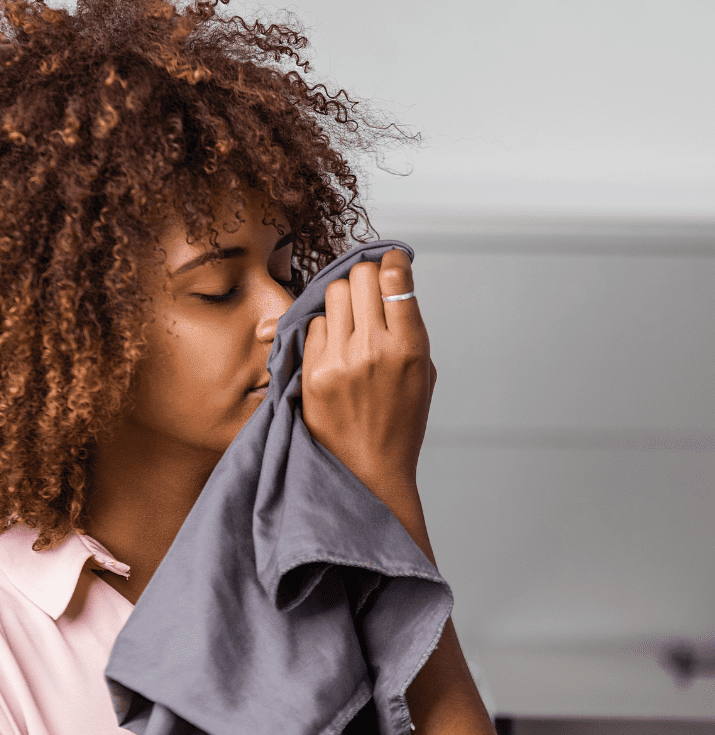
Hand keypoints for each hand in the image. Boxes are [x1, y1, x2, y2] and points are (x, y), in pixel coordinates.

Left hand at [301, 249, 435, 494]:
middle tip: (367, 293)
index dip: (392, 262)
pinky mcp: (312, 373)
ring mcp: (340, 360)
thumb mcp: (423, 375)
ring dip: (342, 300)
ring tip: (349, 322)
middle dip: (365, 277)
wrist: (368, 471)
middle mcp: (375, 349)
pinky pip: (313, 325)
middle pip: (360, 275)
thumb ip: (409, 330)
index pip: (395, 276)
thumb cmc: (399, 424)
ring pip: (332, 293)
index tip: (390, 264)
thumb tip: (392, 287)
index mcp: (411, 347)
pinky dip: (324, 330)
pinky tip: (333, 349)